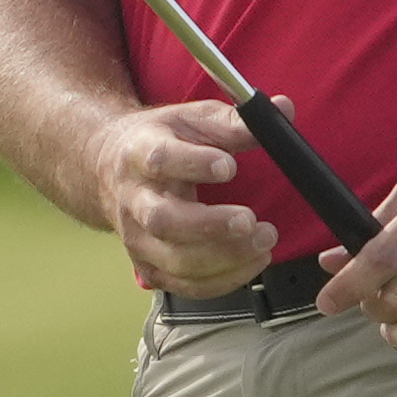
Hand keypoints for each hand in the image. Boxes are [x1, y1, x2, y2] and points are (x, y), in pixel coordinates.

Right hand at [83, 100, 279, 294]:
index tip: (229, 167)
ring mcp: (137, 238)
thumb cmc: (162, 141)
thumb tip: (283, 111)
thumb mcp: (193, 118)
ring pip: (172, 260)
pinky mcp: (147, 266)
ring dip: (222, 258)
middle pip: (163, 220)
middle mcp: (134, 199)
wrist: (113, 169)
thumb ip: (236, 120)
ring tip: (263, 243)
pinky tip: (251, 264)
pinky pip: (182, 285)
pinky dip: (219, 281)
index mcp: (141, 153)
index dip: (194, 164)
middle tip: (250, 221)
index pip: (161, 160)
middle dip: (210, 225)